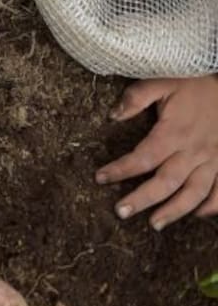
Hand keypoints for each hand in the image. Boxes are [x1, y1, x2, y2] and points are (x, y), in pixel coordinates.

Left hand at [96, 76, 217, 229]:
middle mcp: (195, 151)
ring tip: (155, 224)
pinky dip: (213, 206)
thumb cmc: (193, 81)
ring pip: (195, 193)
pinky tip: (197, 215)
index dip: (120, 169)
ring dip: (175, 211)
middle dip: (143, 199)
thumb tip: (112, 116)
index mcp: (175, 132)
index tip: (100, 178)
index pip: (143, 158)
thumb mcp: (161, 81)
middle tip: (121, 212)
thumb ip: (136, 98)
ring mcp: (214, 159)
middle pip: (166, 182)